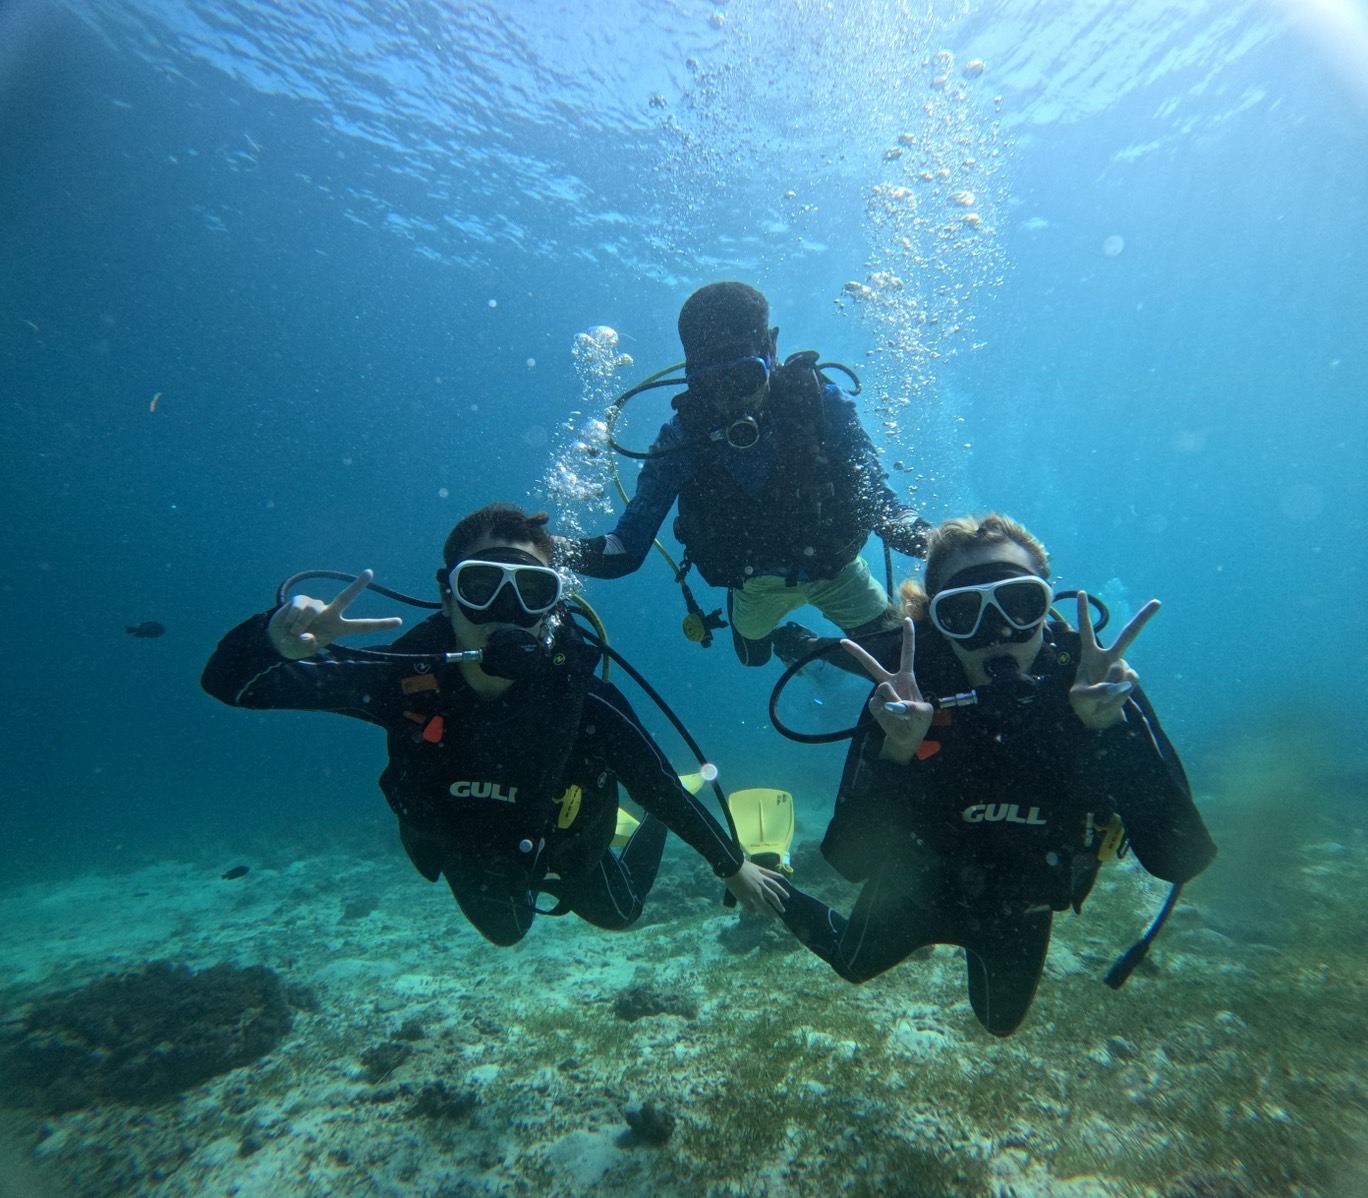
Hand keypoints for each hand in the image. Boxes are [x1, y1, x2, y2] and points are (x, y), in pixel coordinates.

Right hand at [267, 569, 403, 659]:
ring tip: (294, 632)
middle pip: (345, 597)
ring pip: (312, 610)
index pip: (364, 626)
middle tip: (369, 572)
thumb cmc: (296, 644)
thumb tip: (306, 635)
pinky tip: (288, 625)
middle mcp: (330, 613)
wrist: (278, 639)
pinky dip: (291, 619)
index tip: (399, 621)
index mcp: (339, 628)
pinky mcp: (300, 600)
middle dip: (357, 585)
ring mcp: (316, 605)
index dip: (381, 625)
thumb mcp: (303, 649)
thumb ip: (307, 645)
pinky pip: (298, 607)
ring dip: (300, 625)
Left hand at [725, 860, 788, 917]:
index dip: (771, 913)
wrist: (731, 867)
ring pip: (774, 885)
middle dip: (778, 904)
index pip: (765, 906)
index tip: (776, 919)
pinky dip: (777, 876)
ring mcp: (762, 877)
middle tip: (783, 910)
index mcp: (755, 895)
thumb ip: (748, 905)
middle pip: (772, 897)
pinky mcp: (761, 870)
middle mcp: (761, 887)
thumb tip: (757, 913)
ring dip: (781, 891)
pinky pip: (771, 873)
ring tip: (787, 896)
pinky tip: (782, 878)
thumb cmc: (733, 883)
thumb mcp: (739, 897)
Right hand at [841, 617, 933, 763]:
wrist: (907, 738)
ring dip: (895, 703)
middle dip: (858, 653)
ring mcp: (880, 693)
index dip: (908, 636)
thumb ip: (913, 706)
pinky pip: (880, 704)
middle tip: (843, 642)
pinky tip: (893, 717)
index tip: (907, 619)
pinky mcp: (874, 705)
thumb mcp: (925, 712)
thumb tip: (895, 703)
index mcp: (907, 677)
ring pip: (884, 690)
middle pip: (872, 665)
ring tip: (902, 714)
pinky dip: (889, 712)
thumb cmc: (918, 721)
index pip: (907, 653)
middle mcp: (890, 681)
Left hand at [1069, 592, 1158, 729]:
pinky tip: (1113, 699)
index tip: (1081, 593)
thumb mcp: (1079, 698)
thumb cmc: (1083, 704)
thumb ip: (1096, 691)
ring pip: (1120, 673)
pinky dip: (1118, 694)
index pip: (1086, 630)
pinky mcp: (1131, 679)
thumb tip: (1119, 685)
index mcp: (1090, 654)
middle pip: (1128, 635)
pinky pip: (1128, 684)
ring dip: (1109, 689)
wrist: (1097, 718)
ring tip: (1101, 699)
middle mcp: (1109, 656)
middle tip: (1158, 602)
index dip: (1083, 613)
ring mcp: (1122, 667)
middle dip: (1143, 618)